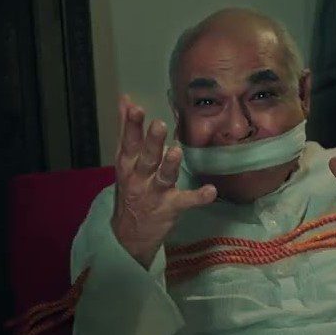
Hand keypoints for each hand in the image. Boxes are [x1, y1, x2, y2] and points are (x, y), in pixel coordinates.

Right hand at [112, 95, 216, 267]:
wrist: (129, 235)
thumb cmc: (130, 189)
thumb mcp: (124, 160)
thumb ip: (127, 129)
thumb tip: (125, 99)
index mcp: (128, 164)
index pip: (129, 142)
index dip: (132, 126)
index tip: (136, 108)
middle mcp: (139, 178)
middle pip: (146, 158)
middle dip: (152, 142)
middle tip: (160, 125)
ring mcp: (155, 194)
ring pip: (163, 177)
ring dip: (170, 165)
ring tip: (176, 151)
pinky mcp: (171, 208)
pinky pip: (186, 201)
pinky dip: (199, 197)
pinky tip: (211, 191)